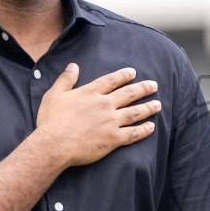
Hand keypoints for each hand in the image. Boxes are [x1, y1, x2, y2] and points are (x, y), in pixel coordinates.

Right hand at [33, 64, 159, 166]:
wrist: (54, 144)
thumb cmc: (51, 121)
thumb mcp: (54, 95)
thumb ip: (65, 79)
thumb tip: (73, 66)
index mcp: (90, 93)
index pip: (111, 81)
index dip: (123, 76)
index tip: (133, 72)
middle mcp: (104, 105)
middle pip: (128, 94)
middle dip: (143, 89)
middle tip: (154, 85)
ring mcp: (111, 122)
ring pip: (135, 112)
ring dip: (148, 107)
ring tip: (158, 104)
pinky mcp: (113, 139)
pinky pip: (133, 134)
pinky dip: (144, 130)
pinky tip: (152, 127)